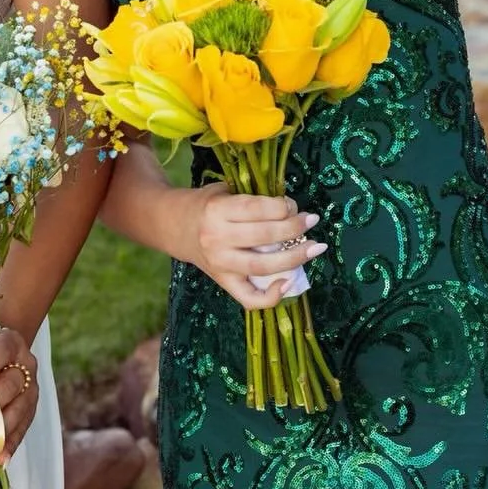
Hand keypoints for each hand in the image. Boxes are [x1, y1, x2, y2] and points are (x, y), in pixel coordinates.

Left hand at [0, 326, 40, 462]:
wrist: (5, 354)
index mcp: (9, 342)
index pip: (1, 351)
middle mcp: (25, 363)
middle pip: (13, 382)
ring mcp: (30, 386)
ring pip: (22, 406)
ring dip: (6, 428)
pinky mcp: (30, 407)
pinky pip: (24, 425)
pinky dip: (12, 442)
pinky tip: (1, 457)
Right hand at [189, 182, 326, 309]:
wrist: (173, 226)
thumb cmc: (204, 204)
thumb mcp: (223, 190)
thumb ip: (251, 197)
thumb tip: (289, 206)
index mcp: (217, 210)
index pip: (258, 209)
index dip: (283, 206)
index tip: (293, 204)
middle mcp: (218, 238)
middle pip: (265, 236)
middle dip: (295, 228)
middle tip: (311, 221)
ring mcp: (220, 263)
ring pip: (263, 266)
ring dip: (294, 257)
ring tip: (314, 247)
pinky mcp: (223, 281)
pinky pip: (249, 298)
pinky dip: (272, 296)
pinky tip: (289, 283)